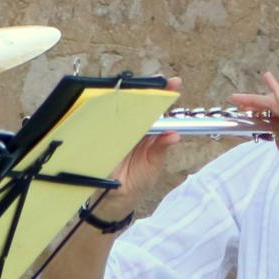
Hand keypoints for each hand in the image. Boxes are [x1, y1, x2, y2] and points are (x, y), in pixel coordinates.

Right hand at [106, 76, 181, 199]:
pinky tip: (116, 105)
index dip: (164, 93)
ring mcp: (119, 129)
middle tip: (158, 80)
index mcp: (149, 130)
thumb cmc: (139, 179)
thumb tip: (174, 135)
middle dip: (148, 88)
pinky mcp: (104, 136)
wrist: (118, 198)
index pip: (157, 108)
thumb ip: (161, 149)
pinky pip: (106, 123)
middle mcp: (135, 126)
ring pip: (123, 108)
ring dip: (130, 98)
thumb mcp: (153, 164)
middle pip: (140, 102)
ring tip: (140, 89)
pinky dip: (109, 114)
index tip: (173, 82)